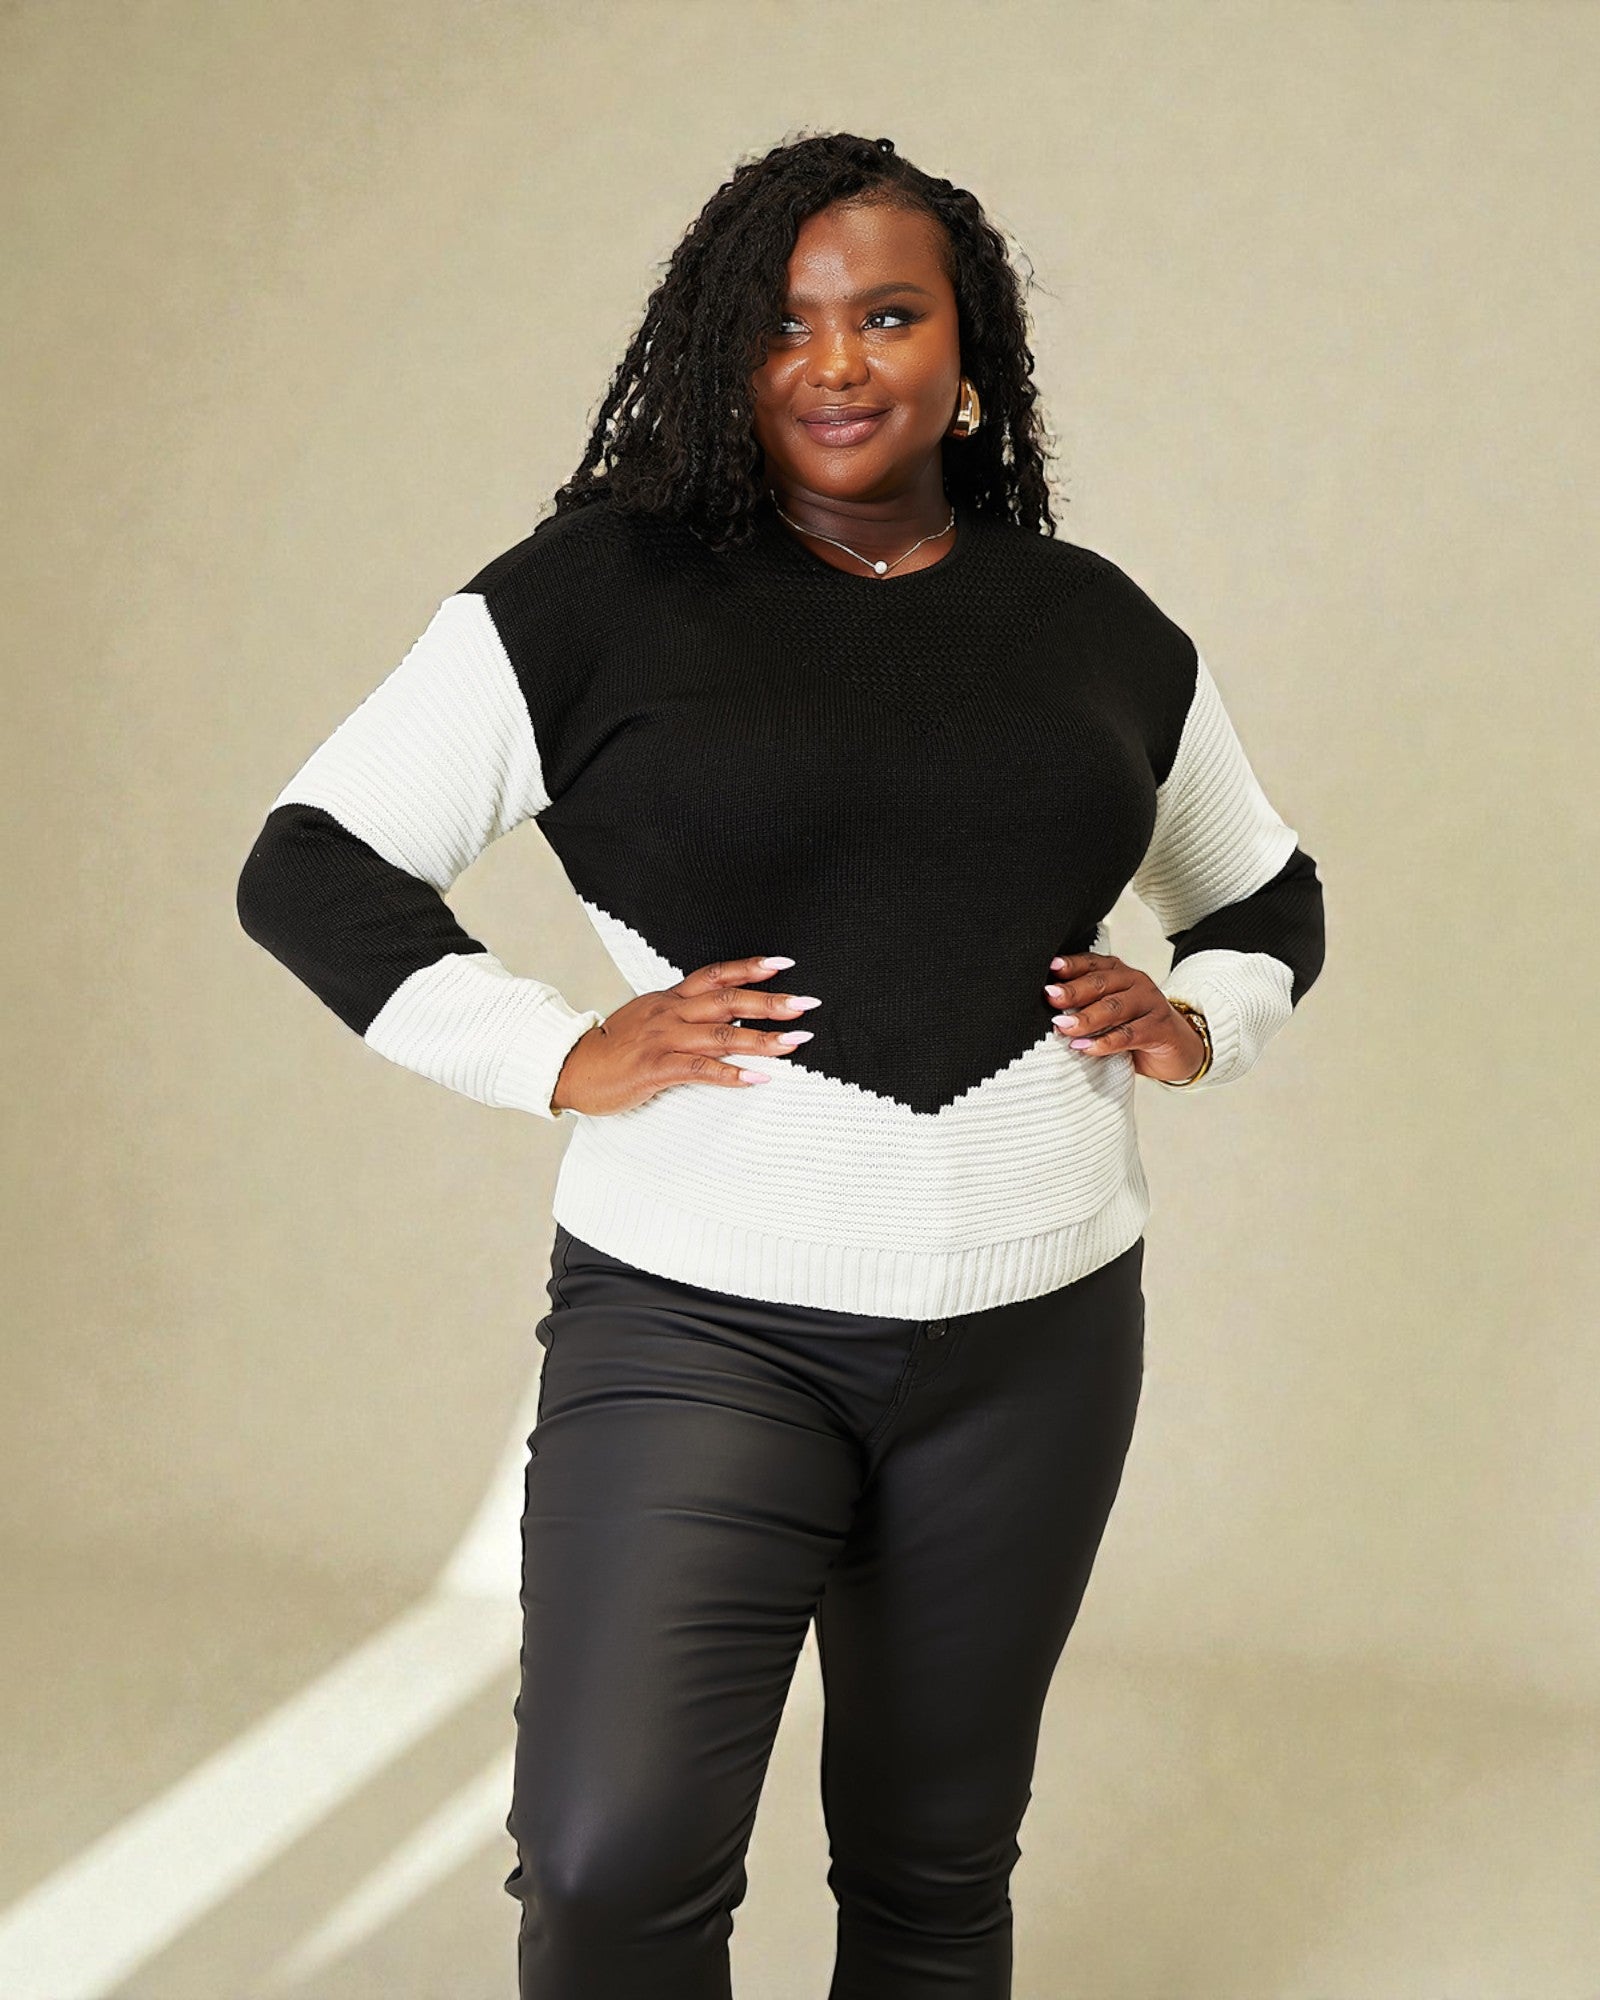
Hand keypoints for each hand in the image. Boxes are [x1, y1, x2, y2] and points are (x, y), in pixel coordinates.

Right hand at [550, 955, 820, 1115]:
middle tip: (807, 1003)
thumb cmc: (614, 1051)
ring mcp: (663, 1038)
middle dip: (770, 1002)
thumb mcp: (648, 1021)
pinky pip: (701, 1069)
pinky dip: (733, 1074)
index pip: (716, 974)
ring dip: (763, 1039)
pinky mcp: (656, 1067)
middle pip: (728, 1000)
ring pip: (721, 1035)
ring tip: (796, 1042)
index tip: (784, 964)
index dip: (750, 967)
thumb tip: (724, 1020)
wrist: (570, 1068)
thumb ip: (682, 1017)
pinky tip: (759, 1078)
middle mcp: (670, 1012)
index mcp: (669, 999)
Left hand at [1043, 951, 1206, 1085]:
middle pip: (1100, 983)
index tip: (1050, 969)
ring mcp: (1150, 1003)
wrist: (1177, 1049)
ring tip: (1063, 1027)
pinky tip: (1085, 1048)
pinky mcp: (1160, 1028)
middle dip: (1073, 991)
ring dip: (1086, 1018)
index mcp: (1119, 972)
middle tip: (1050, 998)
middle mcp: (1135, 982)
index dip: (1071, 965)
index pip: (1091, 963)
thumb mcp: (1108, 1012)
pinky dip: (1105, 1042)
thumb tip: (1047, 1008)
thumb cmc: (1133, 1027)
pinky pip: (1129, 1034)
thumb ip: (1084, 1005)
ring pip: (1114, 1007)